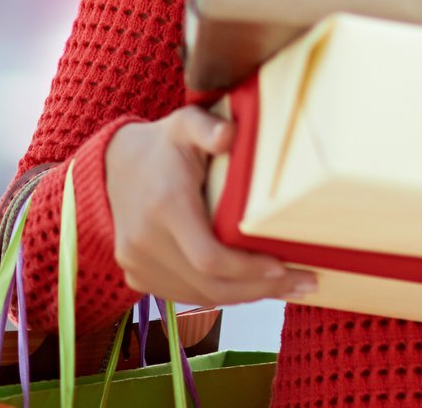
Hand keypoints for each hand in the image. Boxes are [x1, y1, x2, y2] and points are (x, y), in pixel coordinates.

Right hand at [105, 107, 316, 307]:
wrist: (116, 167)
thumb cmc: (164, 145)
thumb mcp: (186, 124)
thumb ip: (208, 127)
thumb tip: (230, 135)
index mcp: (165, 206)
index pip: (208, 258)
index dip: (248, 270)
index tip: (285, 265)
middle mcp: (145, 241)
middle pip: (209, 286)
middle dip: (261, 289)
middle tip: (305, 282)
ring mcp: (137, 263)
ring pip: (199, 296)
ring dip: (246, 296)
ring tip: (288, 286)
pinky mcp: (137, 275)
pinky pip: (184, 295)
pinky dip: (220, 295)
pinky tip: (253, 287)